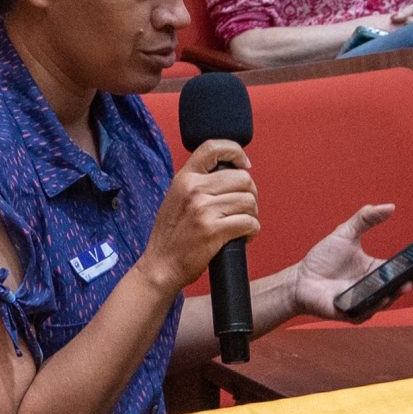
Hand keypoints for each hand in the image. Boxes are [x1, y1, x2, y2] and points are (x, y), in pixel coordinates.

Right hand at [140, 141, 257, 292]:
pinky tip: (244, 236)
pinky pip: (249, 222)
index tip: (244, 164)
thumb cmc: (172, 236)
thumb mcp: (176, 198)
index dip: (235, 151)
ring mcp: (203, 209)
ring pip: (249, 201)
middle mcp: (193, 189)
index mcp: (184, 178)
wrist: (160, 266)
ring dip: (253, 214)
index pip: (213, 147)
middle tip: (245, 208)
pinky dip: (252, 230)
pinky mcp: (213, 230)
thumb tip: (232, 174)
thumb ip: (198, 184)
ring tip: (243, 224)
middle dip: (251, 193)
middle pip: (242, 178)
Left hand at [292, 203, 396, 317]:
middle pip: (397, 287)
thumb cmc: (323, 258)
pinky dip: (373, 307)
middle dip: (409, 281)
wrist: (300, 278)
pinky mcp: (350, 313)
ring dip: (394, 294)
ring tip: (402, 285)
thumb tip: (390, 206)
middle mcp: (373, 287)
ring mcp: (363, 301)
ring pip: (384, 301)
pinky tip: (379, 298)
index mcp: (375, 270)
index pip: (400, 269)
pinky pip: (365, 312)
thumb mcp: (346, 233)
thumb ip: (366, 218)